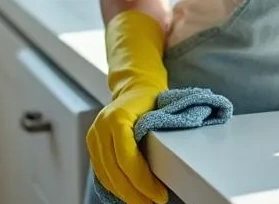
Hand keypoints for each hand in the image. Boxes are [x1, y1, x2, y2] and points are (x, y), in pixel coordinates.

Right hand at [86, 10, 170, 203]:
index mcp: (117, 118)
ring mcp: (93, 136)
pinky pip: (102, 172)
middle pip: (115, 170)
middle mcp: (100, 127)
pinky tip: (130, 195)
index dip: (141, 180)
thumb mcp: (163, 112)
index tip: (158, 194)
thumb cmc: (154, 100)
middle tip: (154, 203)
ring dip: (125, 193)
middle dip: (135, 192)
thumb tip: (185, 158)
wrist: (136, 86)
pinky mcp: (93, 144)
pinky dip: (116, 186)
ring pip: (106, 174)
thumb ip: (167, 131)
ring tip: (144, 202)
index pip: (127, 157)